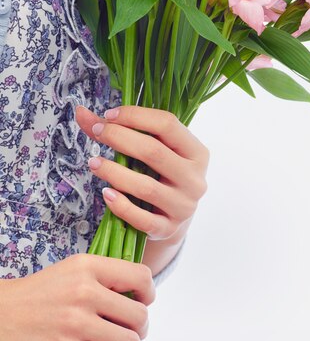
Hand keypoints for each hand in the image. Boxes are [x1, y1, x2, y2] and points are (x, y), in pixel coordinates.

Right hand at [0, 254, 154, 340]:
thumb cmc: (36, 296)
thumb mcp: (70, 272)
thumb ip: (102, 280)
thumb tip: (136, 299)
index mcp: (87, 266)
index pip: (140, 276)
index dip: (148, 294)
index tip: (143, 303)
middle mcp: (85, 291)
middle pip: (139, 314)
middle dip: (141, 329)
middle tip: (131, 334)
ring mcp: (76, 324)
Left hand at [75, 105, 209, 241]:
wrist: (174, 218)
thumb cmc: (161, 175)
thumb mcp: (152, 150)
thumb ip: (119, 130)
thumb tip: (80, 112)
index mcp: (197, 153)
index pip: (167, 124)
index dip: (136, 116)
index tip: (109, 115)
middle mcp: (195, 179)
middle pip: (154, 151)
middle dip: (120, 138)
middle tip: (98, 133)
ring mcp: (183, 206)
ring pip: (145, 186)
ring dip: (114, 172)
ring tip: (94, 163)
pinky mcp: (168, 229)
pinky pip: (141, 219)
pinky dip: (121, 205)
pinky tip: (105, 193)